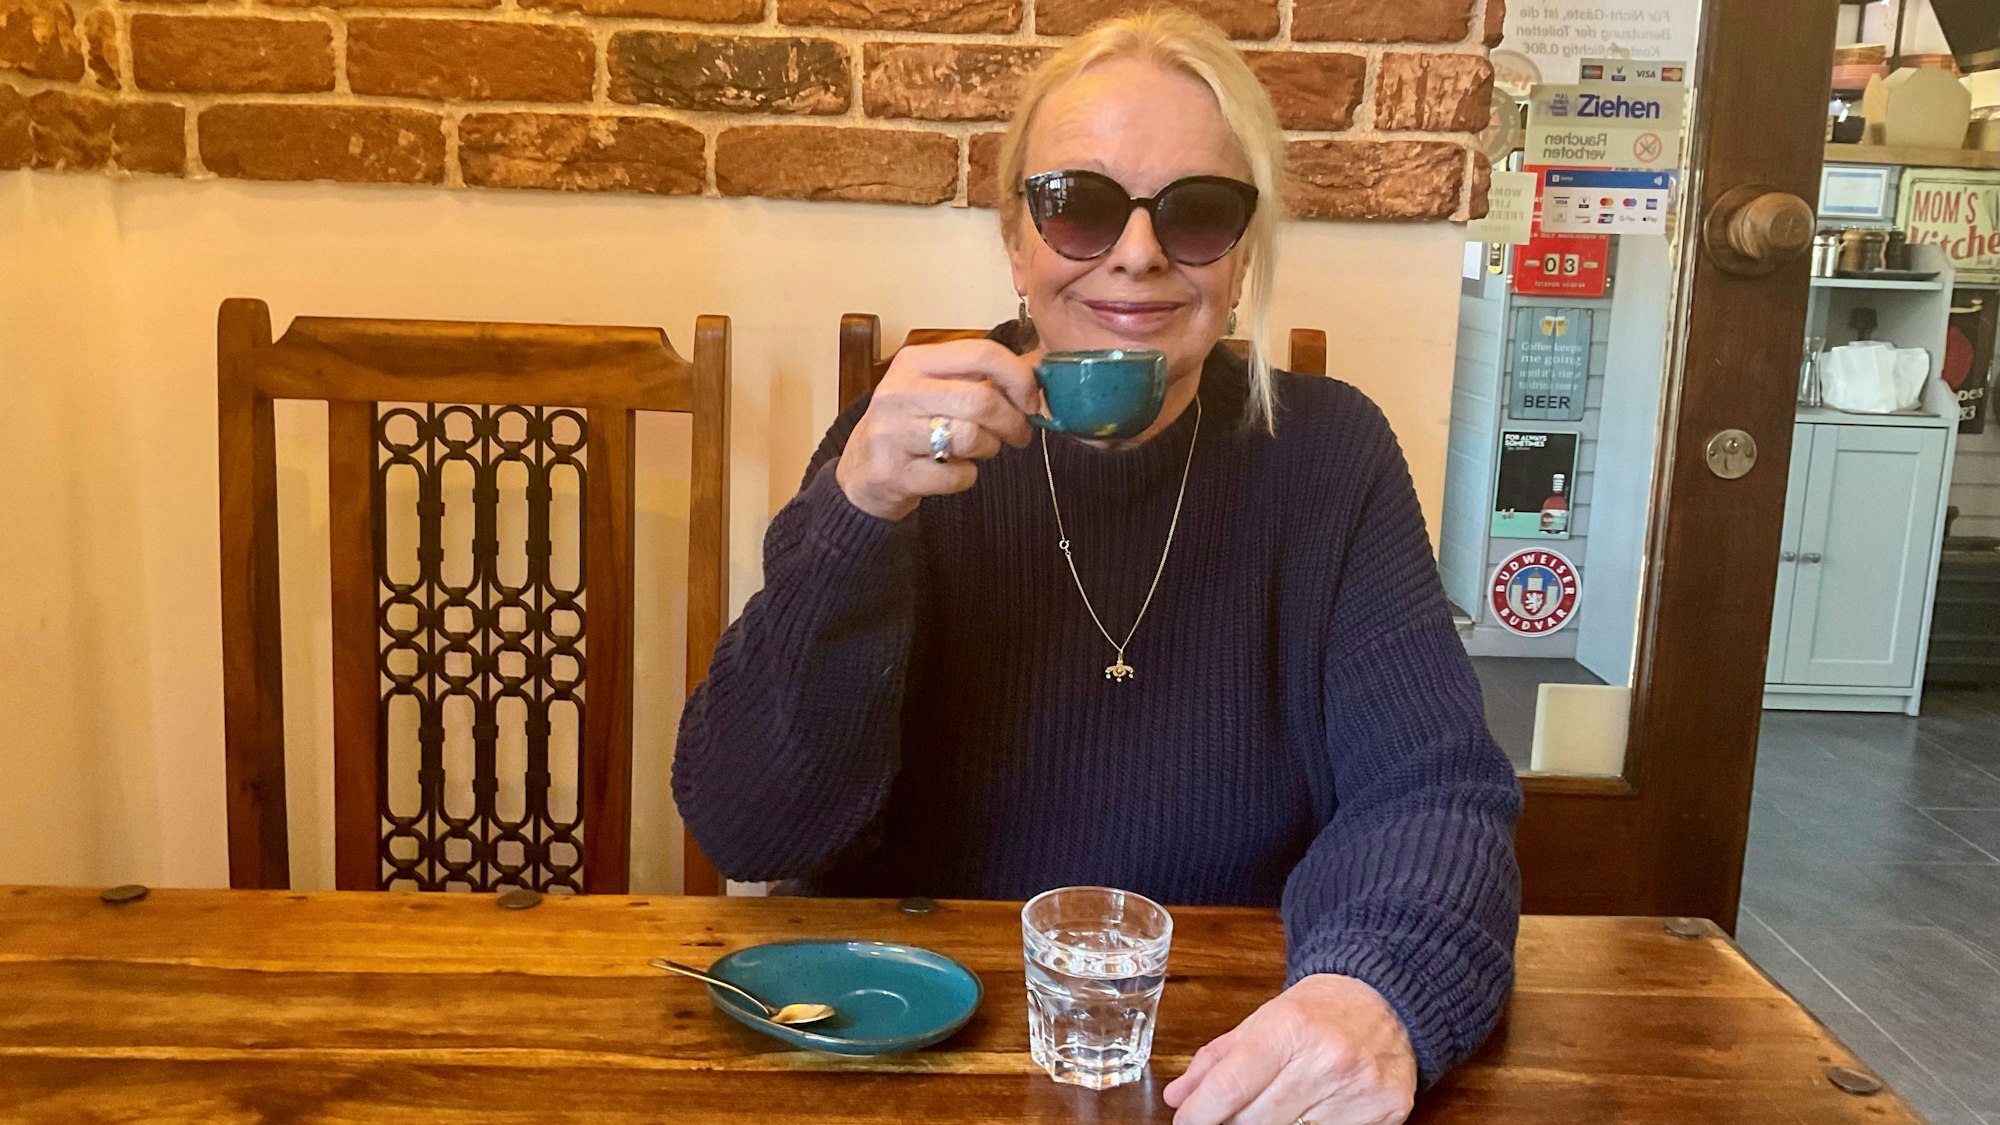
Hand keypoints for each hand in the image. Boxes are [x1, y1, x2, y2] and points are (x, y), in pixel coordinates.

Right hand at [835, 339, 1041, 520]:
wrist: (860, 473)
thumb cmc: (907, 427)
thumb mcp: (931, 389)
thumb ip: (976, 378)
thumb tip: (1034, 377)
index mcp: (914, 362)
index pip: (982, 353)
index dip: (1019, 378)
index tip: (1031, 400)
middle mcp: (899, 392)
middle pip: (982, 400)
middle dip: (1013, 422)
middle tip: (1018, 434)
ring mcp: (893, 433)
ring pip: (972, 437)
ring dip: (990, 448)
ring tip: (981, 450)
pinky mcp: (894, 472)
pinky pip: (957, 475)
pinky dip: (966, 477)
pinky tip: (952, 471)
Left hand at [1162, 973, 1416, 1124]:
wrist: (1386, 1002)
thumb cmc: (1318, 1011)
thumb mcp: (1262, 1020)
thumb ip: (1216, 1059)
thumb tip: (1178, 1096)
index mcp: (1290, 1027)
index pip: (1231, 1087)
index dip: (1199, 1113)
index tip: (1185, 1121)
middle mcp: (1326, 1059)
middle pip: (1255, 1119)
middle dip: (1230, 1123)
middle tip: (1225, 1115)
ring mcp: (1357, 1090)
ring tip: (1268, 1109)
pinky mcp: (1384, 1113)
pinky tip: (1304, 1114)